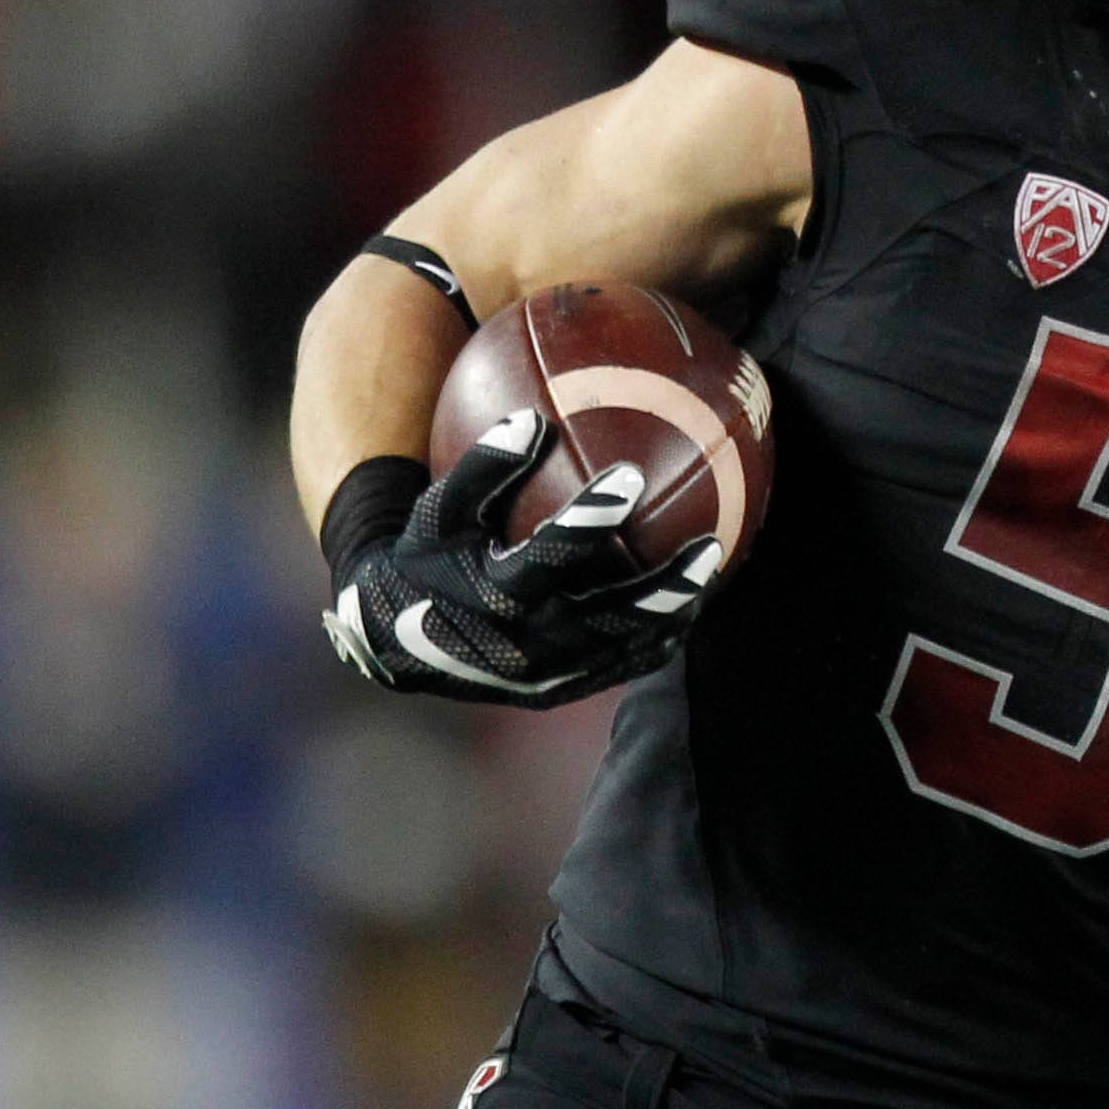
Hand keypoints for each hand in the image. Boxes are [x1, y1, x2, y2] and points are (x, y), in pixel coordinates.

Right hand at [322, 409, 718, 706]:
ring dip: (673, 611)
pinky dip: (656, 640)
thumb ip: (484, 468)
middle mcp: (524, 643)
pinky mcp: (560, 691)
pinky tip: (685, 608)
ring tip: (710, 572)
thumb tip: (533, 418)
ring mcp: (547, 674)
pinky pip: (622, 668)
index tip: (628, 474)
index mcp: (492, 594)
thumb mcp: (438, 512)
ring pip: (627, 646)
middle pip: (610, 615)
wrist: (398, 642)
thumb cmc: (426, 560)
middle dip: (665, 584)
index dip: (589, 517)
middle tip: (710, 545)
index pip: (548, 555)